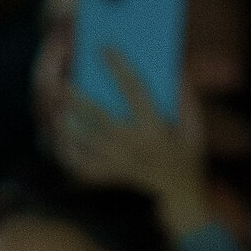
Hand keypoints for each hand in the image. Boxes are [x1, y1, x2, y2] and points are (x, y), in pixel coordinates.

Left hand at [56, 52, 211, 243]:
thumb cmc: (188, 162)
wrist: (181, 202)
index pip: (136, 91)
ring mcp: (120, 165)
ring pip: (88, 143)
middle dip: (81, 100)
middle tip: (64, 83)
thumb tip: (176, 69)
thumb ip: (186, 101)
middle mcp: (136, 147)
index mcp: (156, 130)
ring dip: (70, 126)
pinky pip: (84, 166)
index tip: (104, 48)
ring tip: (56, 109)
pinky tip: (59, 139)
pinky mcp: (111, 178)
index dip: (119, 67)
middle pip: (102, 119)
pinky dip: (69, 153)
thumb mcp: (195, 131)